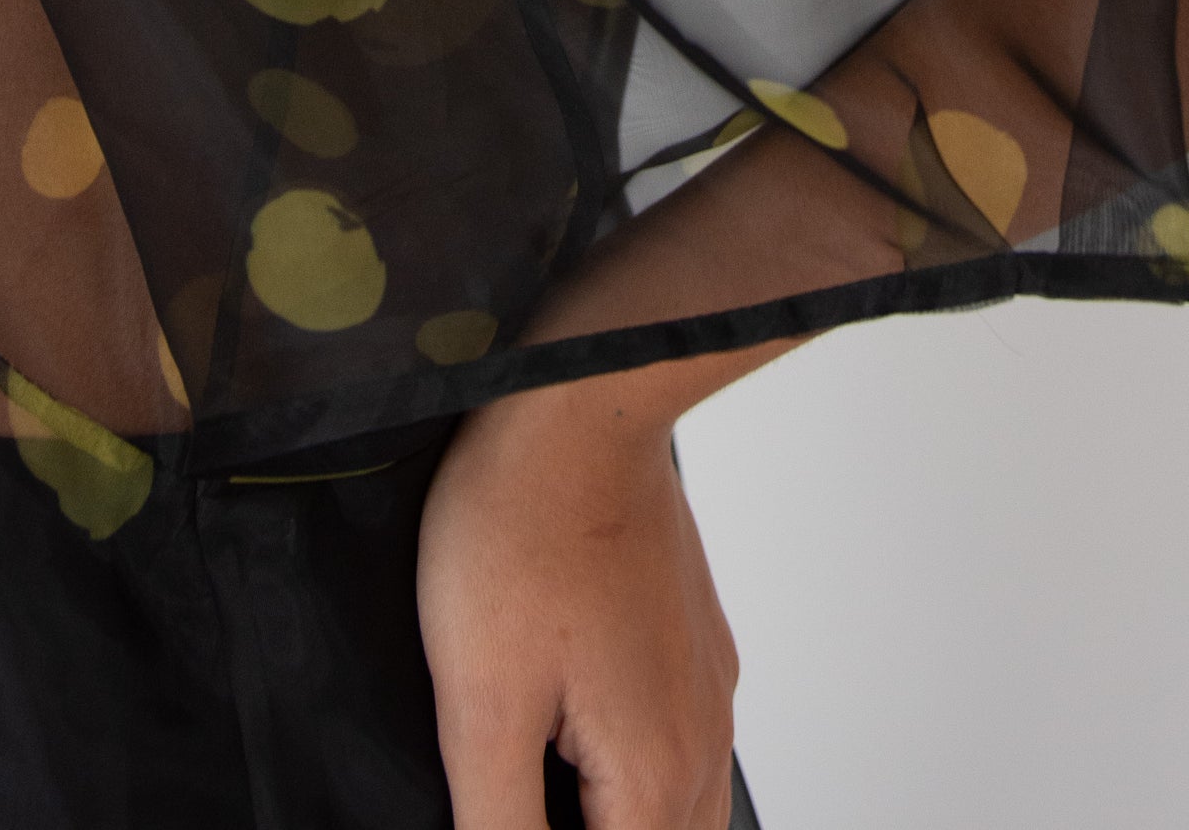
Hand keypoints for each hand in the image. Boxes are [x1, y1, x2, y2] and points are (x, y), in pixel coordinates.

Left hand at [417, 372, 739, 829]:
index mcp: (656, 776)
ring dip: (620, 822)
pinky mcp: (695, 640)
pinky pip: (685, 749)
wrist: (582, 401)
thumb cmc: (521, 528)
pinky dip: (638, 783)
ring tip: (541, 786)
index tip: (504, 812)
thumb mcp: (480, 705)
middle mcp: (704, 739)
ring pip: (686, 814)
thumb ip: (499, 828)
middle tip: (518, 805)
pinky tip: (575, 743)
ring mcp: (707, 685)